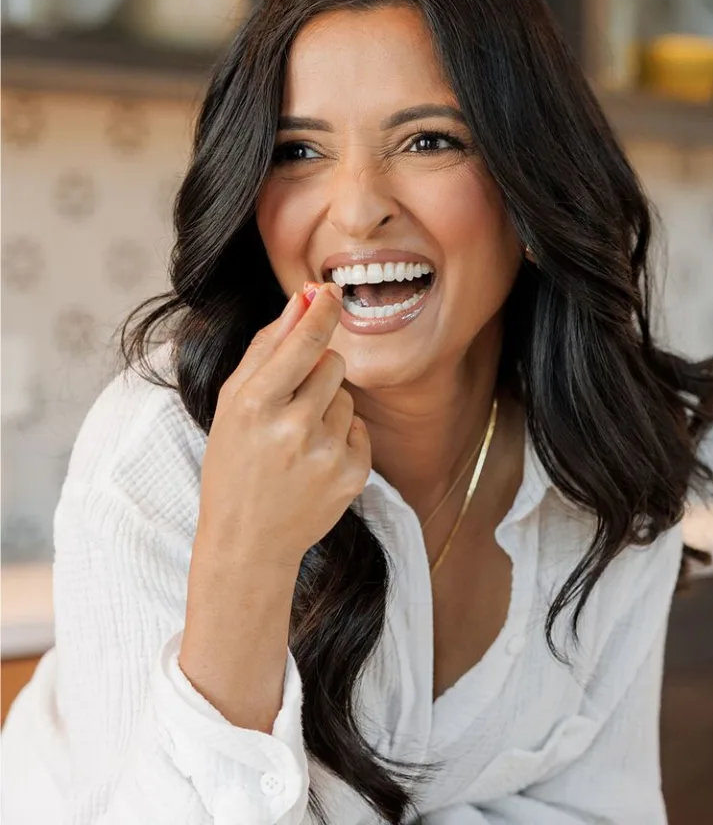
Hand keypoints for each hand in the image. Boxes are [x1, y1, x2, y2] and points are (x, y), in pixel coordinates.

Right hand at [196, 283, 370, 568]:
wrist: (248, 541)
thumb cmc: (234, 462)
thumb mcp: (232, 403)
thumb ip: (267, 348)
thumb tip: (302, 300)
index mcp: (256, 404)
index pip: (305, 341)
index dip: (323, 310)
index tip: (331, 291)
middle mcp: (294, 427)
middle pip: (334, 363)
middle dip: (318, 372)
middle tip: (291, 404)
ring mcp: (327, 454)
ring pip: (348, 396)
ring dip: (328, 407)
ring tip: (298, 441)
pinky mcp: (353, 476)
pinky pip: (359, 428)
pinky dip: (341, 437)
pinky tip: (314, 461)